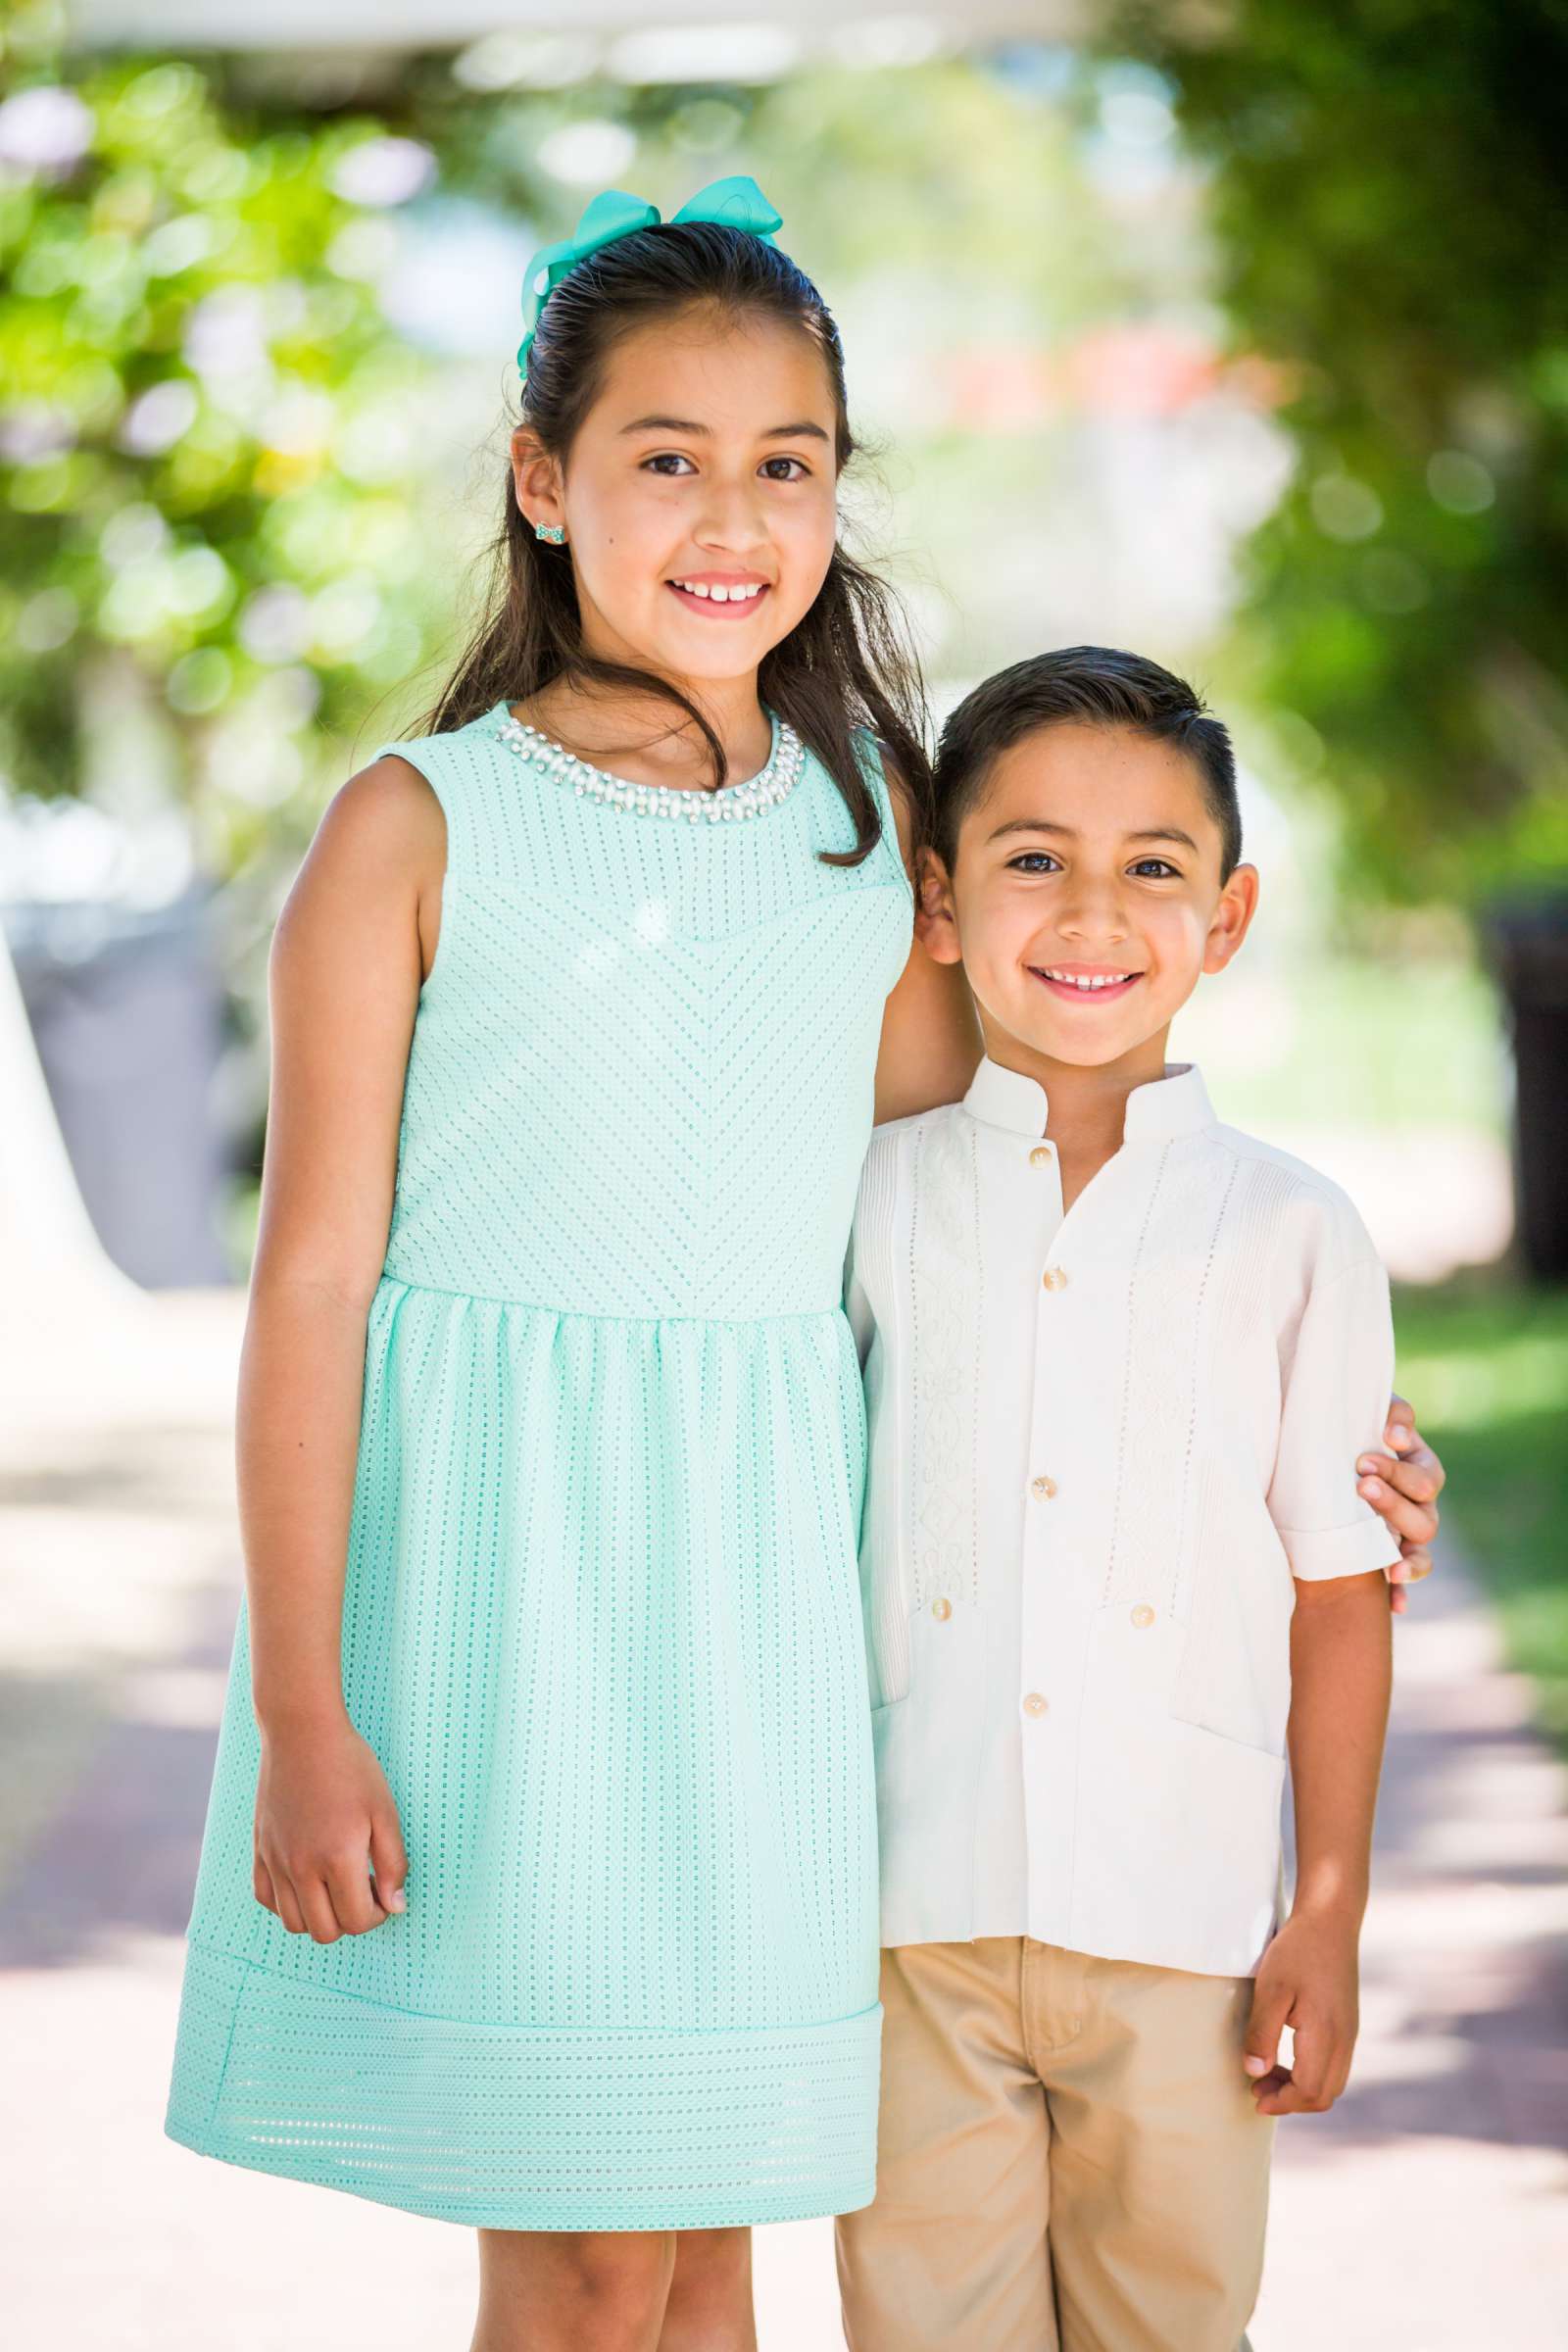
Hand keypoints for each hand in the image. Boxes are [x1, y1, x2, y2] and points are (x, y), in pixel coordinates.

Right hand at [254, 1713, 408, 1940]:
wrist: (302, 1732)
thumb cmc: (350, 1767)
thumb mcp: (385, 1810)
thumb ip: (394, 1862)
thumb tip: (395, 1905)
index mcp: (337, 1857)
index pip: (357, 1921)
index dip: (378, 1915)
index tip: (384, 1895)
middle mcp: (301, 1867)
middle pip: (324, 1932)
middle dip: (350, 1920)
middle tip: (363, 1890)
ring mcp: (275, 1861)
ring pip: (293, 1923)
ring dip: (319, 1917)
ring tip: (336, 1885)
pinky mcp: (259, 1851)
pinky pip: (266, 1900)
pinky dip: (287, 1903)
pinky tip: (307, 1880)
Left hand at [1243, 1906, 1359, 2115]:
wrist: (1330, 1920)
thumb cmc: (1297, 1950)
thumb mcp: (1271, 1988)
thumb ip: (1263, 2033)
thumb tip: (1255, 2072)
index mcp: (1327, 2034)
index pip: (1309, 2090)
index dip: (1281, 2102)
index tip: (1255, 2096)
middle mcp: (1345, 2039)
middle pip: (1324, 2094)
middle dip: (1291, 2100)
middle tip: (1257, 2087)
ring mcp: (1350, 2032)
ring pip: (1332, 2082)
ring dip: (1301, 2087)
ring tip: (1267, 2072)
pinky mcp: (1347, 2023)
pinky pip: (1334, 2064)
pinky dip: (1311, 2072)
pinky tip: (1286, 2055)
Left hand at [1357, 1392, 1444, 1614]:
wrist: (1325, 1465)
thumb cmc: (1352, 1432)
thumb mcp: (1368, 1413)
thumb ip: (1389, 1411)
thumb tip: (1395, 1435)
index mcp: (1420, 1467)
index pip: (1425, 1475)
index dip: (1399, 1470)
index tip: (1363, 1460)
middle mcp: (1423, 1503)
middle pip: (1424, 1512)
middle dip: (1393, 1501)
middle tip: (1361, 1487)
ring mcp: (1411, 1533)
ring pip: (1420, 1547)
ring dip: (1404, 1551)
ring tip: (1382, 1555)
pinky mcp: (1395, 1557)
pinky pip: (1408, 1578)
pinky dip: (1403, 1590)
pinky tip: (1397, 1604)